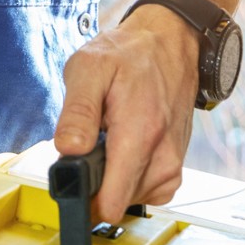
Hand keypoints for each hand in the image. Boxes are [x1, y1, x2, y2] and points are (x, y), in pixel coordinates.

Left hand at [53, 5, 200, 224]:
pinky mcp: (176, 164)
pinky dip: (133, 179)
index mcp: (139, 134)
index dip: (85, 200)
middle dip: (97, 182)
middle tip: (91, 145)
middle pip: (118, 202)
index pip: (112, 201)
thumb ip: (77, 113)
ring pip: (133, 199)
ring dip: (115, 178)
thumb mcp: (88, 69)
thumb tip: (68, 151)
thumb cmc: (128, 53)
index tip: (72, 184)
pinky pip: (151, 191)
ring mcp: (173, 162)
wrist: (169, 42)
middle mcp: (162, 155)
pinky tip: (124, 152)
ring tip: (108, 141)